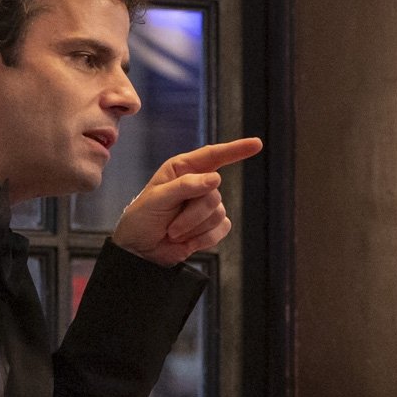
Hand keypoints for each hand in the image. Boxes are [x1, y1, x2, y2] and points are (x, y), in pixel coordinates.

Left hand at [111, 137, 262, 264]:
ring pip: (218, 213)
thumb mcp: (157, 199)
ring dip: (193, 228)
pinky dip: (203, 238)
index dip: (236, 149)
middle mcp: (197, 184)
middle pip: (214, 194)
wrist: (139, 251)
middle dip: (192, 214)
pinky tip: (187, 241)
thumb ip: (185, 186)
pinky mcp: (211, 227)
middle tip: (170, 226)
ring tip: (173, 232)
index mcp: (182, 170)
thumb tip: (216, 178)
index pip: (213, 156)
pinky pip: (222, 229)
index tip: (257, 144)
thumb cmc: (141, 219)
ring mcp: (205, 207)